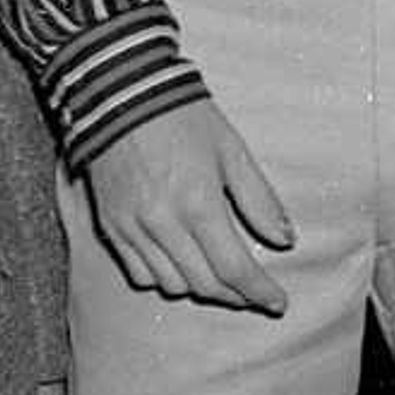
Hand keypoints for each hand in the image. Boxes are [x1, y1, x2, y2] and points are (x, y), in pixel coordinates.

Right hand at [78, 96, 294, 311]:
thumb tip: (285, 239)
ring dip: (202, 289)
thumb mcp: (233, 150)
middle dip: (236, 295)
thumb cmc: (183, 116)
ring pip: (172, 285)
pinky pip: (139, 273)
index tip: (278, 302)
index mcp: (198, 203)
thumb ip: (260, 200)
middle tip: (255, 293)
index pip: (235, 269)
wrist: (121, 93)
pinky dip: (165, 279)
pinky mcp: (110, 226)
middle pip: (205, 284)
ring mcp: (131, 228)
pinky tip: (182, 266)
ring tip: (222, 279)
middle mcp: (162, 223)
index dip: (260, 291)